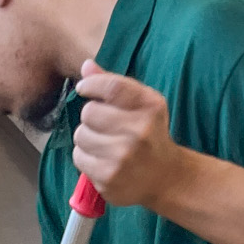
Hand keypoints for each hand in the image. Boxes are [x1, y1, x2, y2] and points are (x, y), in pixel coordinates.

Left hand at [71, 61, 185, 206]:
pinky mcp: (109, 178)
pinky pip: (79, 157)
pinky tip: (102, 161)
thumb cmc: (149, 135)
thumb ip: (114, 84)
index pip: (112, 86)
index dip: (91, 84)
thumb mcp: (142, 105)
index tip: (84, 88)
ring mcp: (123, 157)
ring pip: (80, 135)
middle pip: (89, 112)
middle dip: (91, 117)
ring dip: (86, 138)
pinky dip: (85, 158)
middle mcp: (140, 131)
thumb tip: (86, 65)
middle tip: (104, 126)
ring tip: (104, 145)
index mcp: (150, 107)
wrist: (165, 178)